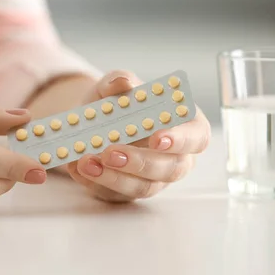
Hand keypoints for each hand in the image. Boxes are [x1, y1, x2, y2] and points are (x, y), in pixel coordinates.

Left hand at [67, 70, 210, 202]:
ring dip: (114, 177)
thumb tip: (122, 82)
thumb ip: (119, 81)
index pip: (196, 137)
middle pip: (170, 168)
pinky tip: (77, 168)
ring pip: (142, 187)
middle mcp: (176, 157)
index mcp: (185, 126)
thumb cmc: (116, 102)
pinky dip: (94, 181)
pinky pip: (116, 194)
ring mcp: (154, 179)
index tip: (157, 138)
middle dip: (139, 162)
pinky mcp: (128, 193)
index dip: (180, 140)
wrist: (91, 121)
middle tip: (111, 152)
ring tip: (87, 162)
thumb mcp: (114, 86)